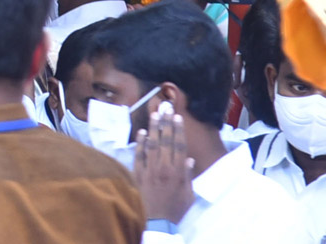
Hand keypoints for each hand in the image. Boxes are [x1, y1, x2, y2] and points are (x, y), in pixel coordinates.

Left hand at [134, 107, 194, 224]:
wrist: (158, 221)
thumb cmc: (176, 208)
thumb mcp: (188, 194)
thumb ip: (188, 175)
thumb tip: (189, 159)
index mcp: (178, 172)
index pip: (179, 146)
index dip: (178, 130)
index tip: (177, 117)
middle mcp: (164, 168)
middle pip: (166, 141)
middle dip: (166, 123)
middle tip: (165, 107)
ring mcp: (150, 170)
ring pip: (152, 145)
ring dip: (153, 128)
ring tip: (154, 113)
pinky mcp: (138, 173)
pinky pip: (139, 155)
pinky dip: (140, 143)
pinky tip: (142, 132)